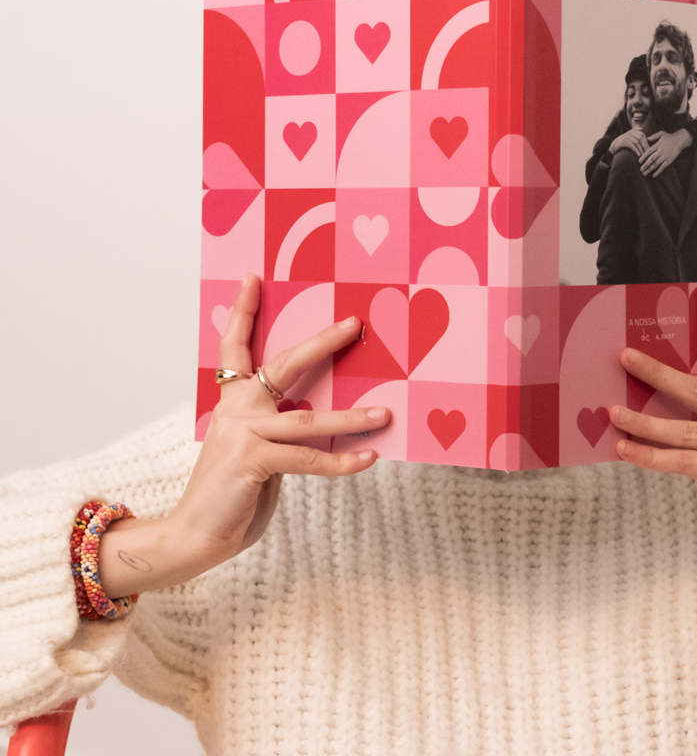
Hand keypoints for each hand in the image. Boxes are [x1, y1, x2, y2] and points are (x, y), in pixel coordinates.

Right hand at [99, 273, 388, 596]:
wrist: (195, 535)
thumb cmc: (231, 493)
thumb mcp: (256, 451)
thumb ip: (279, 429)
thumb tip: (318, 415)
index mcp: (233, 401)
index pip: (235, 348)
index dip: (244, 313)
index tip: (252, 278)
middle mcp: (236, 410)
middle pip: (283, 365)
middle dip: (322, 342)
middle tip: (353, 323)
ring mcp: (243, 434)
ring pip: (307, 418)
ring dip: (351, 416)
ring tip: (384, 414)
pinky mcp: (253, 461)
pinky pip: (308, 458)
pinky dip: (341, 460)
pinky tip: (367, 458)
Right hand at [608, 128, 648, 157]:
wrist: (614, 147)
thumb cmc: (624, 144)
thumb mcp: (631, 138)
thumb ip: (636, 134)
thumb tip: (642, 130)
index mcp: (633, 131)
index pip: (642, 135)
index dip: (646, 142)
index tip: (649, 149)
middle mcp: (630, 132)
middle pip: (640, 137)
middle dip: (644, 145)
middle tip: (647, 153)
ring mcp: (626, 136)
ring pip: (636, 141)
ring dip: (641, 149)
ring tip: (643, 155)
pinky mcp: (623, 141)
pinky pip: (631, 145)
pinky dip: (636, 150)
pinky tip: (638, 155)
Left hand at [639, 127, 692, 176]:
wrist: (680, 140)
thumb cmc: (670, 137)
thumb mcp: (661, 133)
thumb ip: (654, 136)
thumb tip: (647, 138)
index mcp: (658, 145)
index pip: (649, 151)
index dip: (643, 157)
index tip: (639, 161)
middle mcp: (661, 151)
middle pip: (651, 159)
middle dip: (645, 165)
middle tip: (640, 170)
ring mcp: (665, 156)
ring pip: (656, 164)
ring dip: (650, 169)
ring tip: (644, 174)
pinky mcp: (669, 160)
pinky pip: (663, 167)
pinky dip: (658, 171)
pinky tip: (654, 175)